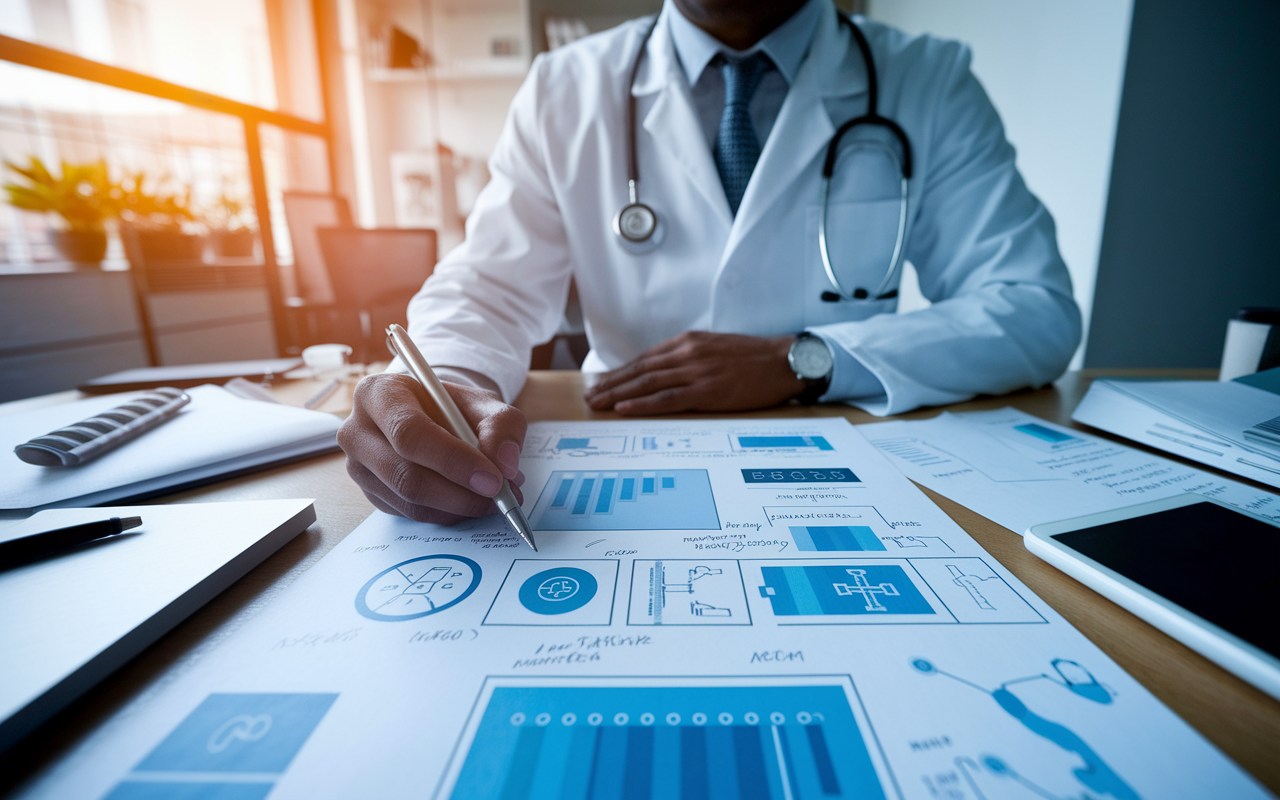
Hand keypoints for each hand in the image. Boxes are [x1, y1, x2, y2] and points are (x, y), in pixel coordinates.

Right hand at [338, 373, 526, 523]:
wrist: (432, 419)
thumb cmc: (452, 407)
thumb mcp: (483, 403)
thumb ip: (501, 426)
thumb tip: (504, 465)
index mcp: (379, 394)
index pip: (409, 432)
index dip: (452, 460)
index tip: (492, 479)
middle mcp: (357, 431)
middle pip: (406, 475)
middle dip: (461, 493)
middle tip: (501, 495)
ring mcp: (359, 467)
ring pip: (410, 502)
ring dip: (459, 507)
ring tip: (493, 496)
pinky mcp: (371, 494)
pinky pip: (411, 515)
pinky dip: (448, 514)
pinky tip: (469, 499)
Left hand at [584, 331, 805, 414]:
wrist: (784, 362)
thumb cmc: (754, 358)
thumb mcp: (716, 348)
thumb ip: (691, 357)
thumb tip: (668, 372)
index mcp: (688, 342)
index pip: (645, 359)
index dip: (621, 372)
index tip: (603, 382)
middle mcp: (687, 354)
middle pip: (639, 371)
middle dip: (611, 384)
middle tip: (591, 397)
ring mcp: (696, 372)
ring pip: (647, 384)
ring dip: (618, 394)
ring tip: (598, 404)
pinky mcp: (706, 391)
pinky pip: (667, 399)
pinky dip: (642, 404)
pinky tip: (624, 409)